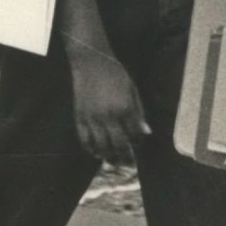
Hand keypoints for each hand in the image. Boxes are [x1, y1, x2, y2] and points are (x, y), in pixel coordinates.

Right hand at [67, 46, 147, 164]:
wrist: (91, 61)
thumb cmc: (115, 73)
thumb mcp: (132, 89)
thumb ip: (139, 112)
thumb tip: (146, 132)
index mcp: (125, 108)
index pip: (134, 135)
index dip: (138, 142)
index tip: (137, 144)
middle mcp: (109, 116)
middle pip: (119, 145)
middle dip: (125, 157)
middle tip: (127, 164)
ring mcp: (92, 118)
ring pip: (101, 146)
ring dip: (108, 156)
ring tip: (113, 160)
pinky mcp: (79, 117)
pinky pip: (84, 139)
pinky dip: (90, 149)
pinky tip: (96, 152)